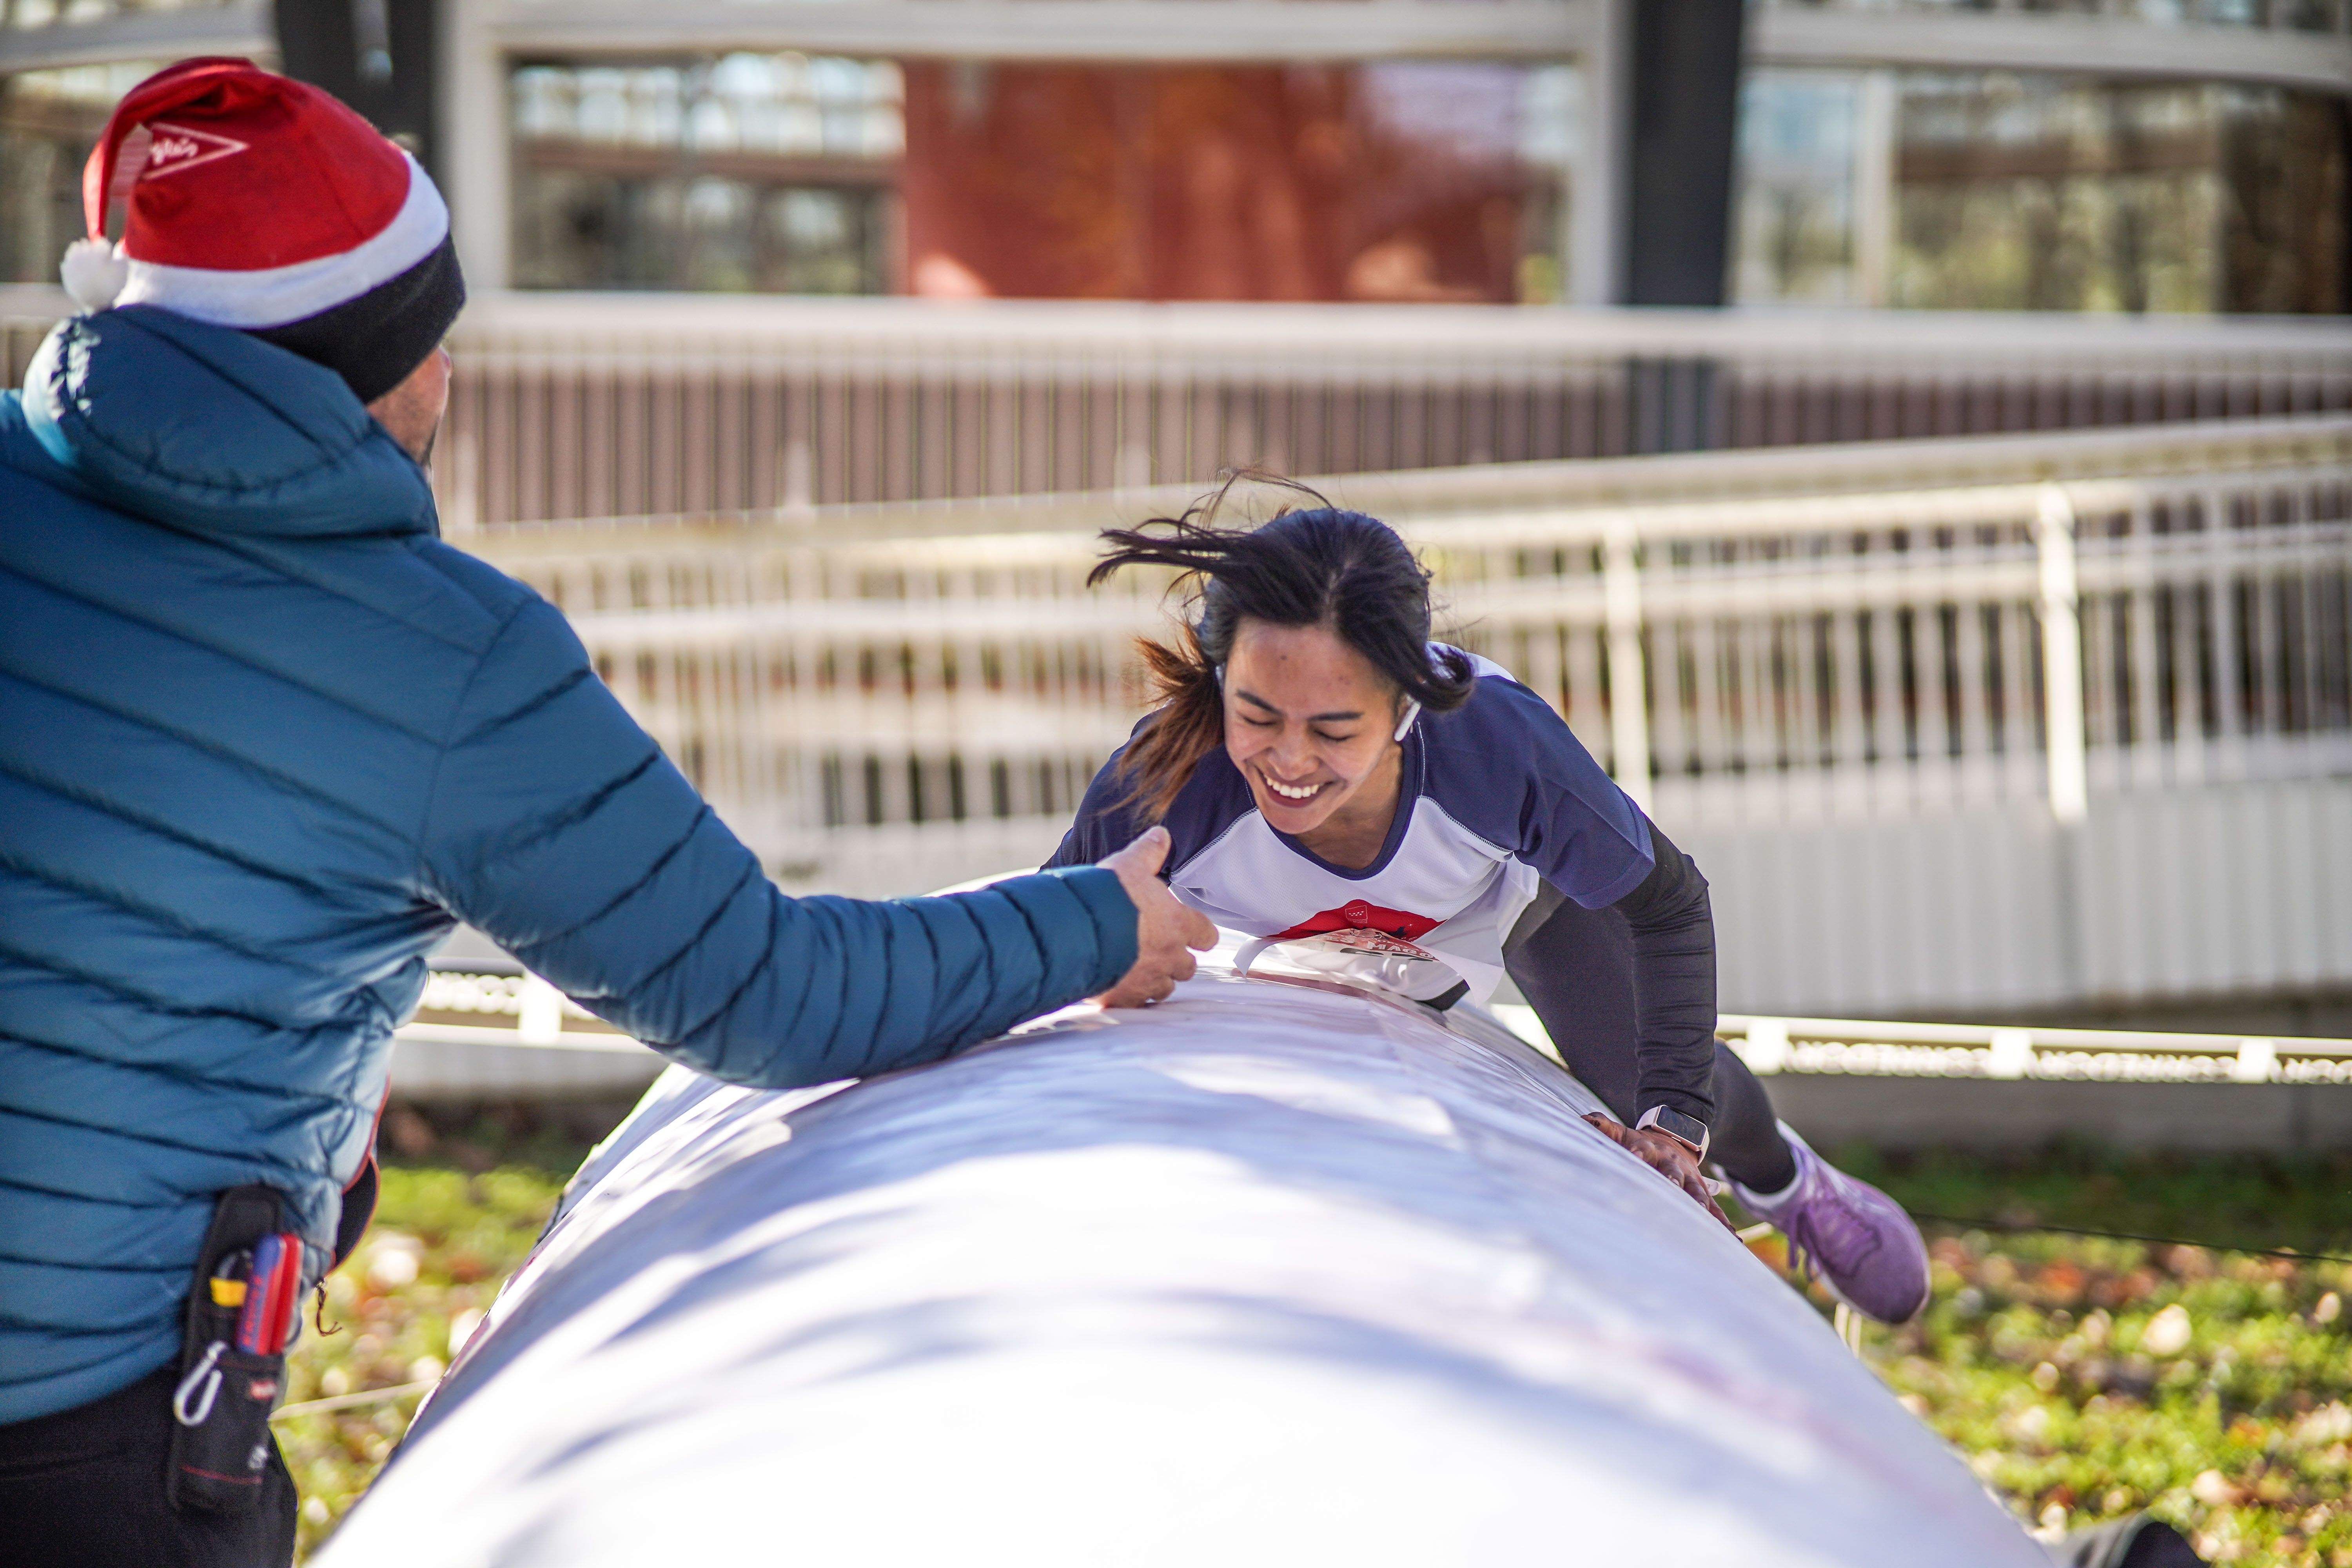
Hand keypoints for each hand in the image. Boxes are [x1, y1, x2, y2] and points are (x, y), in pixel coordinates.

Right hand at [1093, 826, 1218, 1008]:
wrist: (1075, 932)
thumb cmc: (1106, 897)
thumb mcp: (1128, 864)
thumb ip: (1148, 852)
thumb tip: (1161, 834)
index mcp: (1177, 925)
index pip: (1207, 935)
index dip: (1200, 933)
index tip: (1193, 931)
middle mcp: (1169, 957)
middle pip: (1188, 967)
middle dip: (1176, 959)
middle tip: (1158, 947)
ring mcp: (1148, 981)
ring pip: (1165, 988)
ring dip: (1157, 980)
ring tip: (1138, 967)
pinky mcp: (1124, 999)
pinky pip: (1136, 1004)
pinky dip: (1131, 996)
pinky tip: (1118, 985)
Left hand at [1584, 1112, 1733, 1229]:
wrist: (1675, 1137)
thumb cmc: (1640, 1142)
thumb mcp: (1621, 1132)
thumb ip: (1602, 1127)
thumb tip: (1583, 1120)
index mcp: (1650, 1150)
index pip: (1642, 1151)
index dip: (1637, 1155)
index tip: (1634, 1158)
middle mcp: (1673, 1164)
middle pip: (1674, 1173)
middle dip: (1675, 1181)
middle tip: (1674, 1188)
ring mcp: (1690, 1179)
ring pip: (1699, 1193)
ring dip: (1703, 1206)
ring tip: (1708, 1221)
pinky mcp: (1701, 1193)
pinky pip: (1715, 1211)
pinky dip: (1724, 1225)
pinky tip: (1735, 1242)